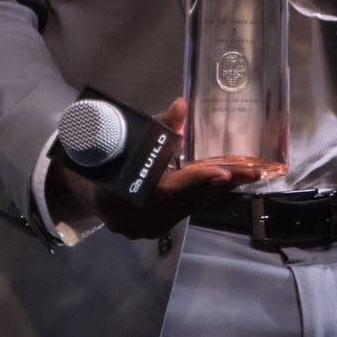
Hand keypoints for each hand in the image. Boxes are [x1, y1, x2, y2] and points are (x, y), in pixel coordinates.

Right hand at [46, 98, 246, 240]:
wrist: (84, 184)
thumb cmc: (107, 155)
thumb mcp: (129, 135)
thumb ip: (159, 125)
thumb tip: (181, 106)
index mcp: (123, 195)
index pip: (169, 187)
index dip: (198, 179)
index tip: (224, 173)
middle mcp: (134, 219)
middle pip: (186, 199)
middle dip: (220, 183)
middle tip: (252, 171)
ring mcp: (143, 229)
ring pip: (188, 206)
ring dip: (215, 190)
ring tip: (246, 175)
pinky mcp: (152, 230)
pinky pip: (183, 211)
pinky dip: (202, 196)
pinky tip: (223, 184)